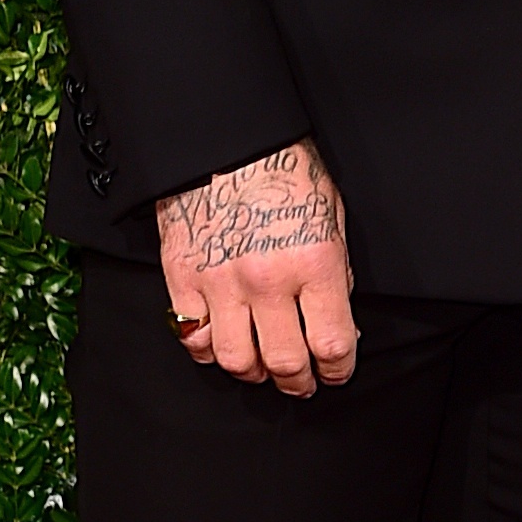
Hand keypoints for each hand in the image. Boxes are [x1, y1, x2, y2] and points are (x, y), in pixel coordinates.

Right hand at [156, 139, 356, 395]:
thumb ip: (335, 272)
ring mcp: (220, 282)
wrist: (227, 138)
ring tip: (263, 368)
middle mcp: (267, 280)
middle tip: (303, 383)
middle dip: (299, 382)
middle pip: (285, 362)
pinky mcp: (182, 277)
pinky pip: (192, 337)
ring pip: (236, 360)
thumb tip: (338, 320)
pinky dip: (207, 349)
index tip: (337, 371)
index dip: (338, 369)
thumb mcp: (331, 215)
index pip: (332, 343)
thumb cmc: (284, 170)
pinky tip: (222, 341)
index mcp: (313, 262)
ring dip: (254, 372)